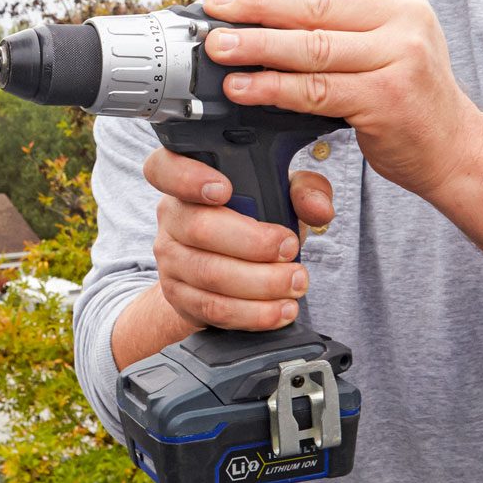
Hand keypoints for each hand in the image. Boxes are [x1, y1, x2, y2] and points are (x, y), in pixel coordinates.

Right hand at [144, 148, 334, 331]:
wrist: (227, 270)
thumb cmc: (251, 222)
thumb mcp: (280, 195)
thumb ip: (305, 190)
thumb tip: (318, 208)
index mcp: (185, 183)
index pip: (163, 169)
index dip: (187, 178)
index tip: (223, 190)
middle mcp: (171, 218)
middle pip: (199, 229)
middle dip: (254, 243)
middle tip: (290, 250)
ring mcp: (170, 260)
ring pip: (210, 275)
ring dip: (261, 284)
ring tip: (296, 282)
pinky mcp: (180, 296)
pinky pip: (214, 308)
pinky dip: (254, 313)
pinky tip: (280, 309)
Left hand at [201, 0, 479, 198]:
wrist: (454, 149)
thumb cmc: (402, 98)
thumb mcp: (376, 47)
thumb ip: (331, 28)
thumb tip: (253, 20)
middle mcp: (404, 18)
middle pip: (312, 8)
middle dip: (253, 10)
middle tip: (211, 15)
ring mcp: (401, 56)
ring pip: (312, 48)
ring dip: (256, 47)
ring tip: (217, 50)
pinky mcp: (388, 98)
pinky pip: (317, 91)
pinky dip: (274, 89)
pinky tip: (243, 88)